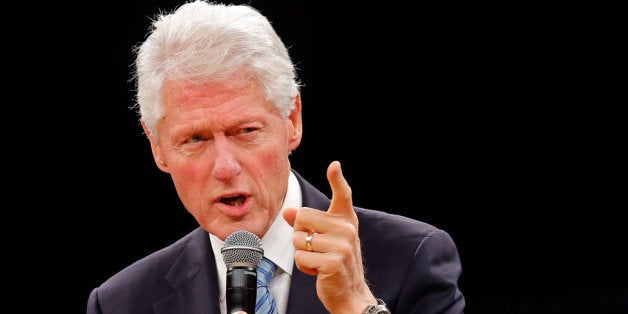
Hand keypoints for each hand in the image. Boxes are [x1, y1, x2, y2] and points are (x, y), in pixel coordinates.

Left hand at [283, 161, 376, 312]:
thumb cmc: (336, 262)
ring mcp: (342, 246)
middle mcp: (347, 229)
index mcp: (346, 220)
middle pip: (302, 217)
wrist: (350, 293)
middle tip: (315, 247)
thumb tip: (287, 212)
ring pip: (299, 239)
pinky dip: (304, 266)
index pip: (343, 195)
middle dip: (300, 234)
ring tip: (318, 260)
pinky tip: (318, 271)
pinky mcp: (333, 262)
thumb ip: (306, 223)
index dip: (337, 179)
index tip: (334, 166)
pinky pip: (301, 257)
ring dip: (302, 252)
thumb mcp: (324, 239)